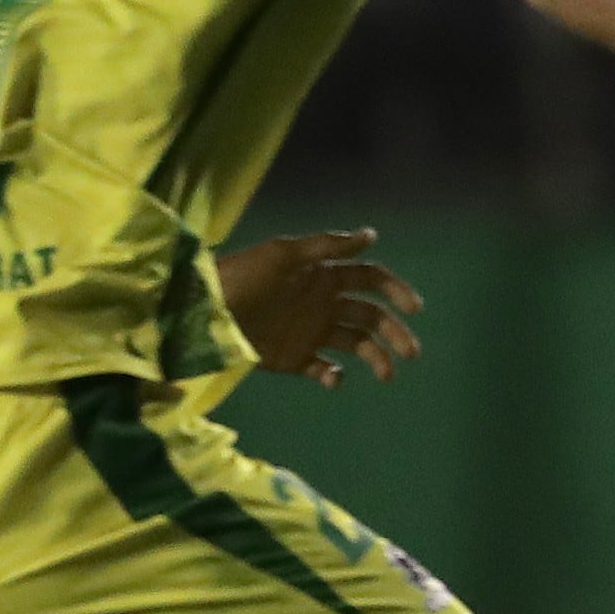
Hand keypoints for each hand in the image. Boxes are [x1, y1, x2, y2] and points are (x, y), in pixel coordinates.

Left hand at [219, 229, 423, 389]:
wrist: (201, 312)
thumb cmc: (241, 278)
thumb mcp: (282, 255)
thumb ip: (327, 246)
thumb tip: (372, 235)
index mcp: (324, 276)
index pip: (371, 280)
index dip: (396, 291)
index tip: (413, 309)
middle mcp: (324, 304)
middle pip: (372, 316)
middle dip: (395, 332)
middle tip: (411, 353)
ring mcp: (311, 333)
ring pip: (357, 345)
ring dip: (377, 358)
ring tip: (386, 375)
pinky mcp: (294, 359)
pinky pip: (324, 369)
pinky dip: (334, 376)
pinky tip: (333, 378)